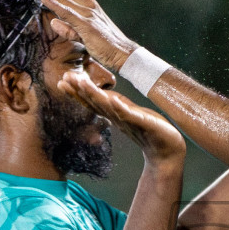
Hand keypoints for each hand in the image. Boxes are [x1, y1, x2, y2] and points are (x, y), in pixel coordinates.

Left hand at [24, 0, 136, 71]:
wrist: (124, 54)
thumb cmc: (106, 47)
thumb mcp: (83, 36)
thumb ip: (68, 28)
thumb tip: (53, 21)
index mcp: (86, 7)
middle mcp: (87, 6)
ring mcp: (87, 14)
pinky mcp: (87, 25)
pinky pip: (67, 13)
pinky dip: (55, 4)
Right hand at [58, 68, 184, 163]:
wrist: (166, 151)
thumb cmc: (149, 132)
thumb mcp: (129, 115)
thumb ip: (116, 107)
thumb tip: (104, 97)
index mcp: (114, 113)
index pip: (92, 101)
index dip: (77, 92)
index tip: (62, 80)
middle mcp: (118, 117)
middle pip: (95, 102)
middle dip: (79, 90)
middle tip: (64, 78)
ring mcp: (129, 121)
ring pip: (108, 107)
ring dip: (94, 95)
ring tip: (82, 83)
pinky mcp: (143, 124)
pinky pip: (130, 116)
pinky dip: (121, 109)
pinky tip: (114, 101)